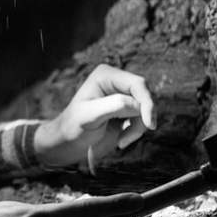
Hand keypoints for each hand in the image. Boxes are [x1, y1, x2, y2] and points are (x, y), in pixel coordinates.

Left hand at [34, 64, 155, 171]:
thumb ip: (114, 106)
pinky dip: (135, 130)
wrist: (67, 141)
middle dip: (141, 119)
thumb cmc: (73, 127)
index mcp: (106, 75)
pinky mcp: (126, 108)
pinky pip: (141, 118)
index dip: (147, 103)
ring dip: (138, 128)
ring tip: (121, 141)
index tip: (149, 125)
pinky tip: (121, 139)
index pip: (137, 84)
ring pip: (145, 109)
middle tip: (126, 139)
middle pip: (144, 96)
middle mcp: (116, 81)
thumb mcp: (90, 116)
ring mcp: (122, 94)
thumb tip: (138, 105)